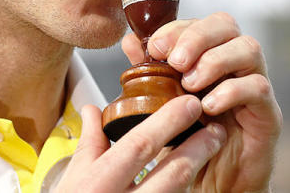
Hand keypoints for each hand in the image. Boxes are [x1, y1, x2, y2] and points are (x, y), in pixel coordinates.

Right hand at [55, 97, 227, 191]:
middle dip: (198, 148)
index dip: (168, 122)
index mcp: (98, 184)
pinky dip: (184, 189)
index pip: (138, 146)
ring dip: (197, 170)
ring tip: (210, 148)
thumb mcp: (74, 178)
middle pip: (172, 174)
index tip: (189, 104)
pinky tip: (193, 177)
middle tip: (215, 128)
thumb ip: (90, 144)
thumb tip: (94, 111)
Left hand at [124, 11, 281, 191]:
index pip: (201, 22)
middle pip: (227, 24)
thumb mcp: (164, 103)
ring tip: (189, 85)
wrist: (215, 181)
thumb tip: (130, 42)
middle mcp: (236, 62)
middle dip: (197, 37)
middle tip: (175, 61)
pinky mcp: (268, 112)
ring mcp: (255, 84)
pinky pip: (259, 87)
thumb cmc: (191, 138)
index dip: (178, 28)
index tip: (155, 47)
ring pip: (249, 48)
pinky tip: (208, 106)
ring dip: (214, 61)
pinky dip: (231, 91)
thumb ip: (151, 72)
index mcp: (211, 54)